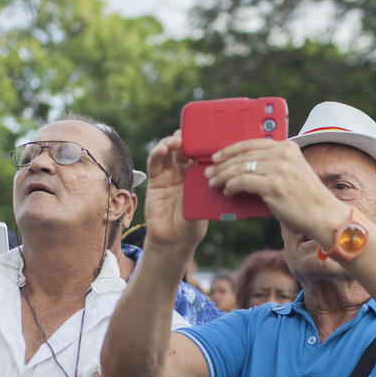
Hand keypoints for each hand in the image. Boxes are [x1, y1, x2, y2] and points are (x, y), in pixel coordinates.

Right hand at [143, 132, 206, 253]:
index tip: (207, 135)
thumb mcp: (205, 204)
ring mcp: (169, 175)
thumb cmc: (193, 225)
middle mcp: (184, 172)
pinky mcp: (155, 180)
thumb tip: (220, 170)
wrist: (175, 241)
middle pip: (185, 148)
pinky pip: (155, 163)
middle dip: (188, 139)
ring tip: (176, 141)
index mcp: (199, 175)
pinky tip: (163, 149)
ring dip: (171, 142)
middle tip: (191, 136)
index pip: (200, 153)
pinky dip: (157, 153)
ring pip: (169, 151)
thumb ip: (207, 187)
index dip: (202, 143)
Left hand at [203, 139, 345, 242]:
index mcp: (287, 147)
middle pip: (243, 155)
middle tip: (209, 172)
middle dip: (222, 165)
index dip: (230, 149)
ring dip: (222, 176)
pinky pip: (243, 182)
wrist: (323, 215)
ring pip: (240, 168)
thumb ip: (274, 165)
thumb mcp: (292, 173)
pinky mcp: (273, 185)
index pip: (251, 143)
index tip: (217, 156)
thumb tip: (245, 168)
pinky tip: (227, 191)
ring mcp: (278, 168)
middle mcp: (283, 154)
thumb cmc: (306, 199)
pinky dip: (231, 186)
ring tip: (213, 183)